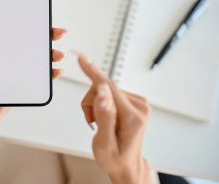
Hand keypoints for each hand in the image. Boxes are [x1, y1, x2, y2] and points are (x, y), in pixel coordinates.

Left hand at [0, 12, 66, 131]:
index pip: (12, 34)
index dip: (25, 25)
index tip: (38, 18)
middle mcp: (7, 60)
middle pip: (29, 45)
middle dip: (46, 37)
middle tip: (58, 32)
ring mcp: (16, 73)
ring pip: (38, 61)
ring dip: (52, 56)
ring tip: (59, 55)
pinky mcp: (22, 86)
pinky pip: (39, 79)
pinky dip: (50, 74)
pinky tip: (56, 71)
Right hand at [78, 54, 151, 183]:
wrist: (126, 164)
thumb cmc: (115, 157)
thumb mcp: (103, 143)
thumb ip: (104, 116)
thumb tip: (102, 92)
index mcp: (133, 117)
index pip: (109, 87)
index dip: (93, 72)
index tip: (82, 58)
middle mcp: (139, 106)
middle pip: (104, 88)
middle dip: (91, 102)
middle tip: (92, 122)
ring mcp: (138, 102)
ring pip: (104, 89)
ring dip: (95, 104)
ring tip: (98, 122)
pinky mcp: (134, 100)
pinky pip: (109, 92)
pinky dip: (101, 103)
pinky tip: (104, 117)